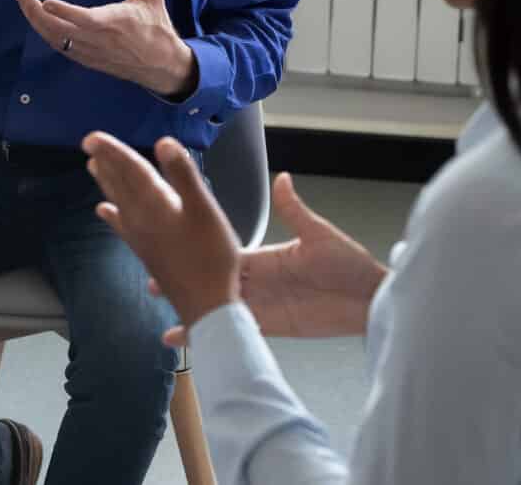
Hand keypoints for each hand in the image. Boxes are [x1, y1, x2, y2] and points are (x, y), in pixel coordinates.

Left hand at [16, 0, 195, 96]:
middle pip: (61, 30)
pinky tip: (39, 20)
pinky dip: (48, 34)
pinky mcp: (88, 60)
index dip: (65, 12)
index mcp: (117, 22)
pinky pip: (61, 48)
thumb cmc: (156, 26)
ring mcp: (92, 52)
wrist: (161, 65)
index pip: (86, 19)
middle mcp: (101, 40)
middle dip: (36, 13)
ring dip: (37, 23)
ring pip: (57, 41)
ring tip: (25, 3)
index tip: (45, 2)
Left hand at [83, 132, 240, 338]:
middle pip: (120, 184)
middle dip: (105, 162)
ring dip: (106, 183)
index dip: (112, 151)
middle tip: (88, 144)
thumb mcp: (204, 210)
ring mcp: (140, 237)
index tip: (92, 137)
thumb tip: (163, 142)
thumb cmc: (211, 255)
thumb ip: (183, 175)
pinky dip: (111, 214)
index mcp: (155, 205)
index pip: (130, 170)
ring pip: (118, 202)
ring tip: (92, 166)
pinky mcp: (145, 251)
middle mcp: (140, 219)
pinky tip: (103, 212)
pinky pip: (121, 225)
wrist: (206, 304)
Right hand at [142, 173, 386, 345]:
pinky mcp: (270, 328)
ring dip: (195, 310)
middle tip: (152, 283)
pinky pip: (236, 331)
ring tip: (166, 317)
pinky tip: (195, 341)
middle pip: (213, 280)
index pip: (222, 251)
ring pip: (220, 306)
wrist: (368, 300)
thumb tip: (282, 178)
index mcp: (264, 256)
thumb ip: (294, 210)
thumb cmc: (348, 263)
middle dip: (187, 281)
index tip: (171, 246)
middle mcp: (257, 280)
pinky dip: (216, 335)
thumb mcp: (319, 234)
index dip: (197, 250)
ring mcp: (261, 306)